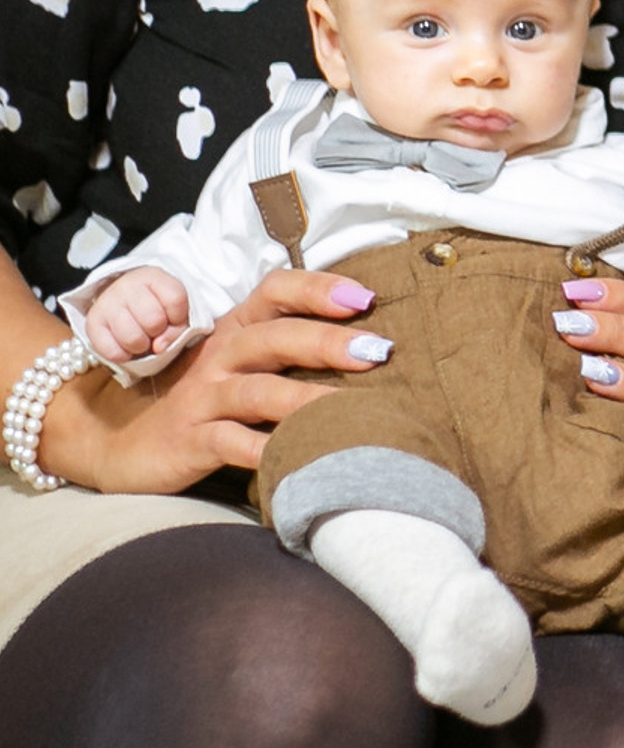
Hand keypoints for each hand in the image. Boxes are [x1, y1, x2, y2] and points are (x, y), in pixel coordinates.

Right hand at [43, 268, 394, 492]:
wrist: (121, 441)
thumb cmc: (205, 397)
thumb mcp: (241, 362)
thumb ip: (290, 347)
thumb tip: (372, 344)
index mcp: (237, 329)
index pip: (276, 290)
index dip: (318, 288)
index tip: (366, 298)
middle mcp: (220, 357)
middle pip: (273, 338)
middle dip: (326, 341)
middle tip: (378, 351)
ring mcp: (202, 399)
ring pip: (256, 391)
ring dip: (303, 398)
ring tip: (348, 409)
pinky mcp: (189, 441)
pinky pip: (228, 443)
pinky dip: (261, 451)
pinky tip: (294, 458)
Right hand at [84, 266, 193, 365]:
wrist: (120, 300)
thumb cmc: (154, 305)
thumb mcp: (172, 307)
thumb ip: (177, 327)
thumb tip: (159, 347)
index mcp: (153, 276)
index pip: (176, 300)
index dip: (179, 317)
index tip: (173, 319)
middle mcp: (127, 286)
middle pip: (154, 320)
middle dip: (159, 332)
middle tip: (154, 329)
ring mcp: (107, 304)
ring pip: (133, 338)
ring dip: (141, 346)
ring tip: (141, 338)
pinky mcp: (92, 323)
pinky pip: (112, 352)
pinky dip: (123, 356)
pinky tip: (125, 346)